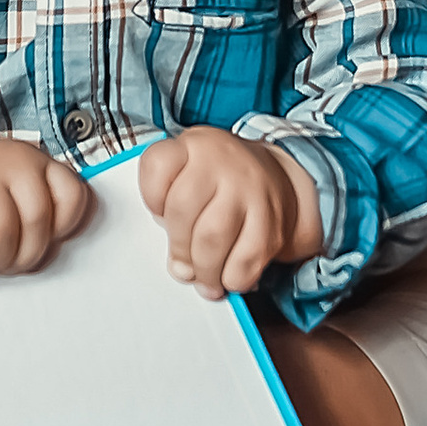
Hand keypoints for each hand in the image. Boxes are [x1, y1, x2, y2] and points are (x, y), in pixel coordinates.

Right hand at [0, 133, 90, 279]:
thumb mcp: (17, 186)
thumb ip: (42, 209)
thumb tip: (59, 256)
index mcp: (35, 162)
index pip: (72, 198)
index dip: (62, 230)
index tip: (42, 237)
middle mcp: (9, 164)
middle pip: (37, 225)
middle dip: (25, 256)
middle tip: (8, 257)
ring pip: (0, 239)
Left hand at [138, 129, 317, 295]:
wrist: (275, 177)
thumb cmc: (220, 181)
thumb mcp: (188, 174)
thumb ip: (171, 211)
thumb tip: (180, 266)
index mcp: (192, 146)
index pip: (157, 165)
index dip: (151, 198)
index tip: (159, 214)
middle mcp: (221, 161)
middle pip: (182, 210)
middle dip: (177, 248)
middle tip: (182, 267)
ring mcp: (248, 188)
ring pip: (212, 239)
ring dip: (204, 270)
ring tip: (204, 279)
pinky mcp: (272, 220)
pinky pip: (245, 260)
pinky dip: (232, 278)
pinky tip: (228, 275)